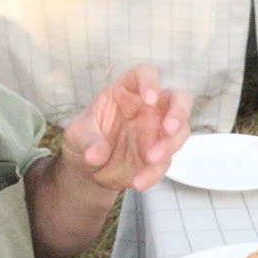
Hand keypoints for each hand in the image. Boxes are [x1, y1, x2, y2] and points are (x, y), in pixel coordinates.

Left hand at [60, 66, 191, 192]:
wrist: (87, 168)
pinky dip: (154, 173)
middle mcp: (148, 108)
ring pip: (179, 132)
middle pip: (178, 99)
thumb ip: (89, 142)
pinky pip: (165, 162)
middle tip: (169, 128)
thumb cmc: (84, 138)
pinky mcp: (158, 155)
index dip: (151, 82)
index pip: (144, 75)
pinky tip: (139, 182)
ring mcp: (157, 132)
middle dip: (179, 112)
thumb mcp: (78, 136)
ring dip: (169, 145)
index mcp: (126, 91)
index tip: (149, 98)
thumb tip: (96, 154)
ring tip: (151, 159)